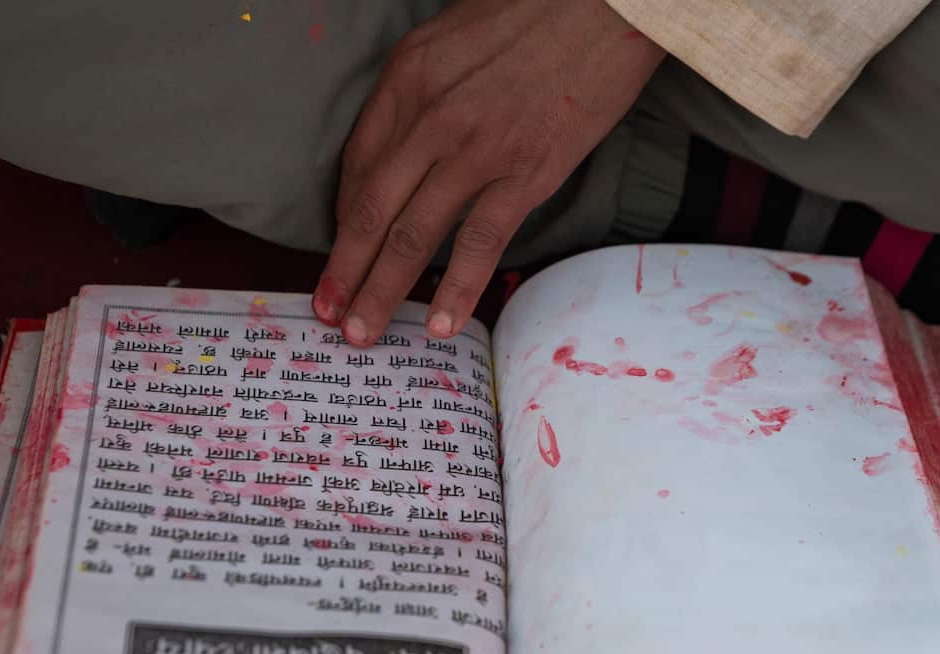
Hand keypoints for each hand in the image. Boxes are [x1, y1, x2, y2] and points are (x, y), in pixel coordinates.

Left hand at [312, 0, 663, 345]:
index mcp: (406, 77)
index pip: (358, 166)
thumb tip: (406, 150)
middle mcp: (430, 116)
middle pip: (372, 210)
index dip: (342, 222)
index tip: (337, 257)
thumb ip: (422, 91)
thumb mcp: (452, 35)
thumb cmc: (535, 10)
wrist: (610, 1)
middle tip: (329, 314)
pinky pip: (480, 242)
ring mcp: (477, 149)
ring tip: (364, 334)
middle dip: (344, 270)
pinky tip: (440, 324)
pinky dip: (458, 288)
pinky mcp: (525, 173)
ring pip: (413, 236)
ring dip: (382, 291)